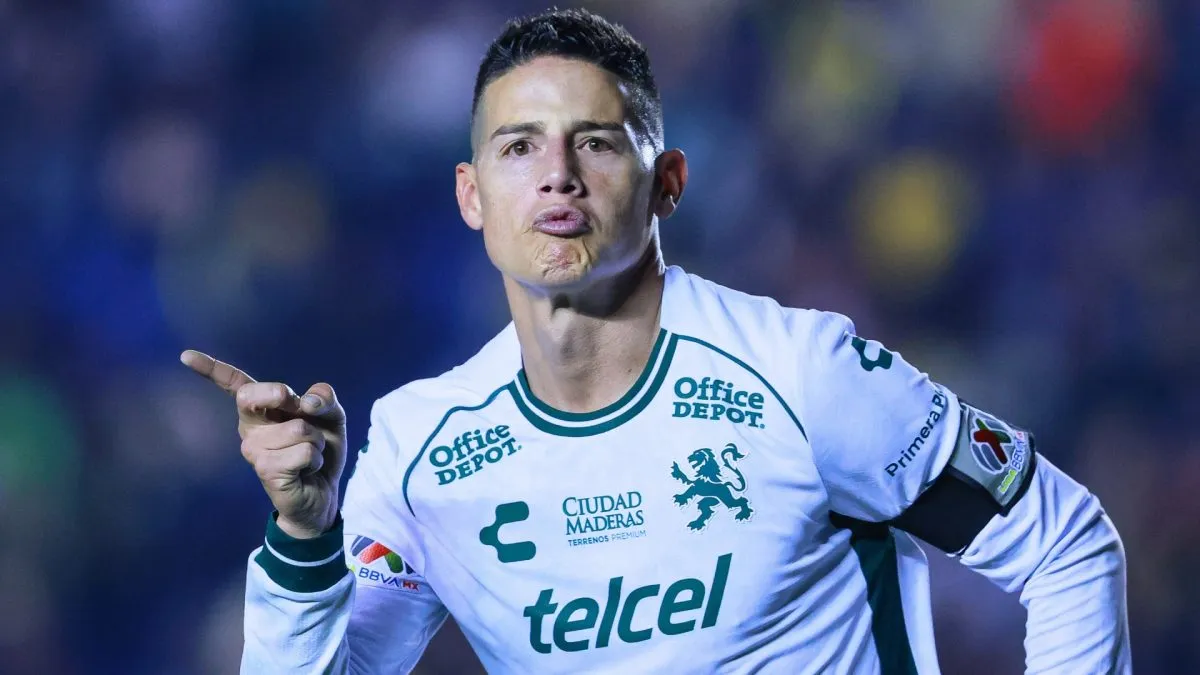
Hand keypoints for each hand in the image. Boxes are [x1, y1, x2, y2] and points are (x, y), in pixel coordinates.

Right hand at [180, 350, 346, 538]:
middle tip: (302, 415)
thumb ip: (324, 399)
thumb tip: (309, 400)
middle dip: (281, 395)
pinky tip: (305, 470)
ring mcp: (253, 449)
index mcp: (262, 409)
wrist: (324, 492)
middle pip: (254, 395)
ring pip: (298, 428)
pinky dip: (316, 458)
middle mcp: (250, 427)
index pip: (234, 384)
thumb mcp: (331, 417)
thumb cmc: (321, 450)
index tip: (186, 356)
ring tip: (308, 454)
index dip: (212, 369)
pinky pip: (304, 452)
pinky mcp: (265, 469)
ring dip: (316, 441)